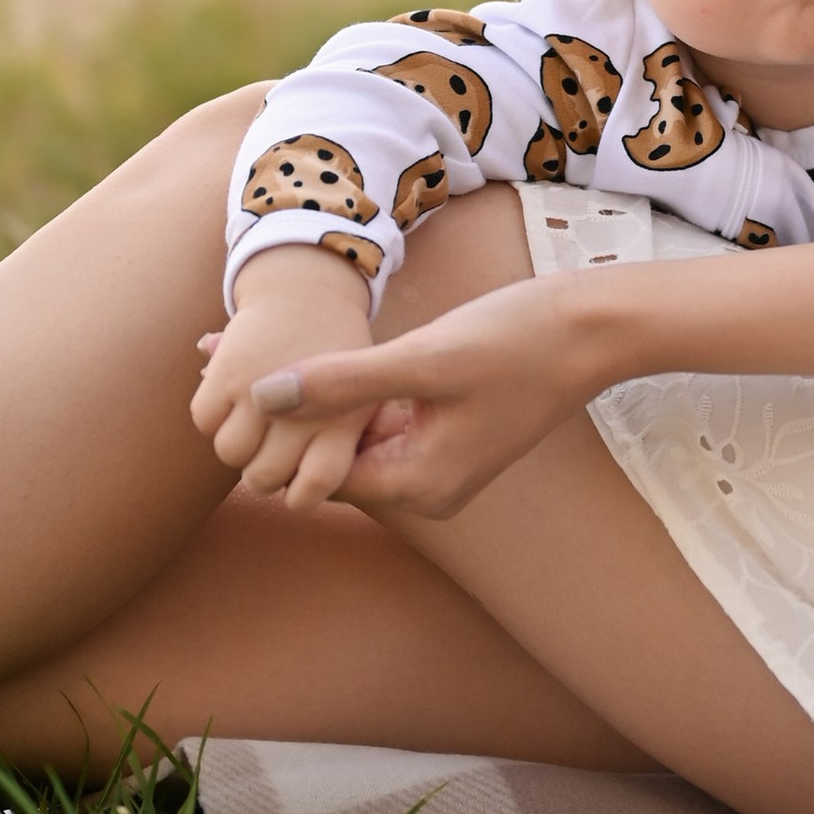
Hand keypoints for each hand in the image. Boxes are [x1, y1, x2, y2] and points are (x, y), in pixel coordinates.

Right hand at [192, 249, 378, 507]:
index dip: (301, 492)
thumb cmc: (338, 360)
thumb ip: (331, 452)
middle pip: (263, 478)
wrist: (311, 291)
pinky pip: (204, 420)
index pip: (316, 485)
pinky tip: (235, 395)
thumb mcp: (359, 402)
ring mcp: (263, 391)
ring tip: (255, 419)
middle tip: (273, 446)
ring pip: (230, 452)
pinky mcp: (228, 371)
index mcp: (346, 420)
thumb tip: (293, 496)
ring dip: (238, 442)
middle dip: (263, 469)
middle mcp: (305, 410)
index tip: (299, 478)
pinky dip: (214, 414)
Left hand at [240, 274, 598, 519]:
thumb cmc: (517, 342)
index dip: (271, 432)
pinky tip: (317, 351)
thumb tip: (261, 397)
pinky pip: (383, 419)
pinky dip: (351, 391)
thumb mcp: (423, 358)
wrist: (594, 327)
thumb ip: (341, 381)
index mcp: (419, 486)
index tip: (223, 377)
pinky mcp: (450, 431)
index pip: (317, 476)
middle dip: (283, 413)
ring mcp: (441, 461)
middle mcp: (428, 487)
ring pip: (354, 434)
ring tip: (247, 347)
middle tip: (219, 356)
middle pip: (332, 457)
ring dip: (314, 398)